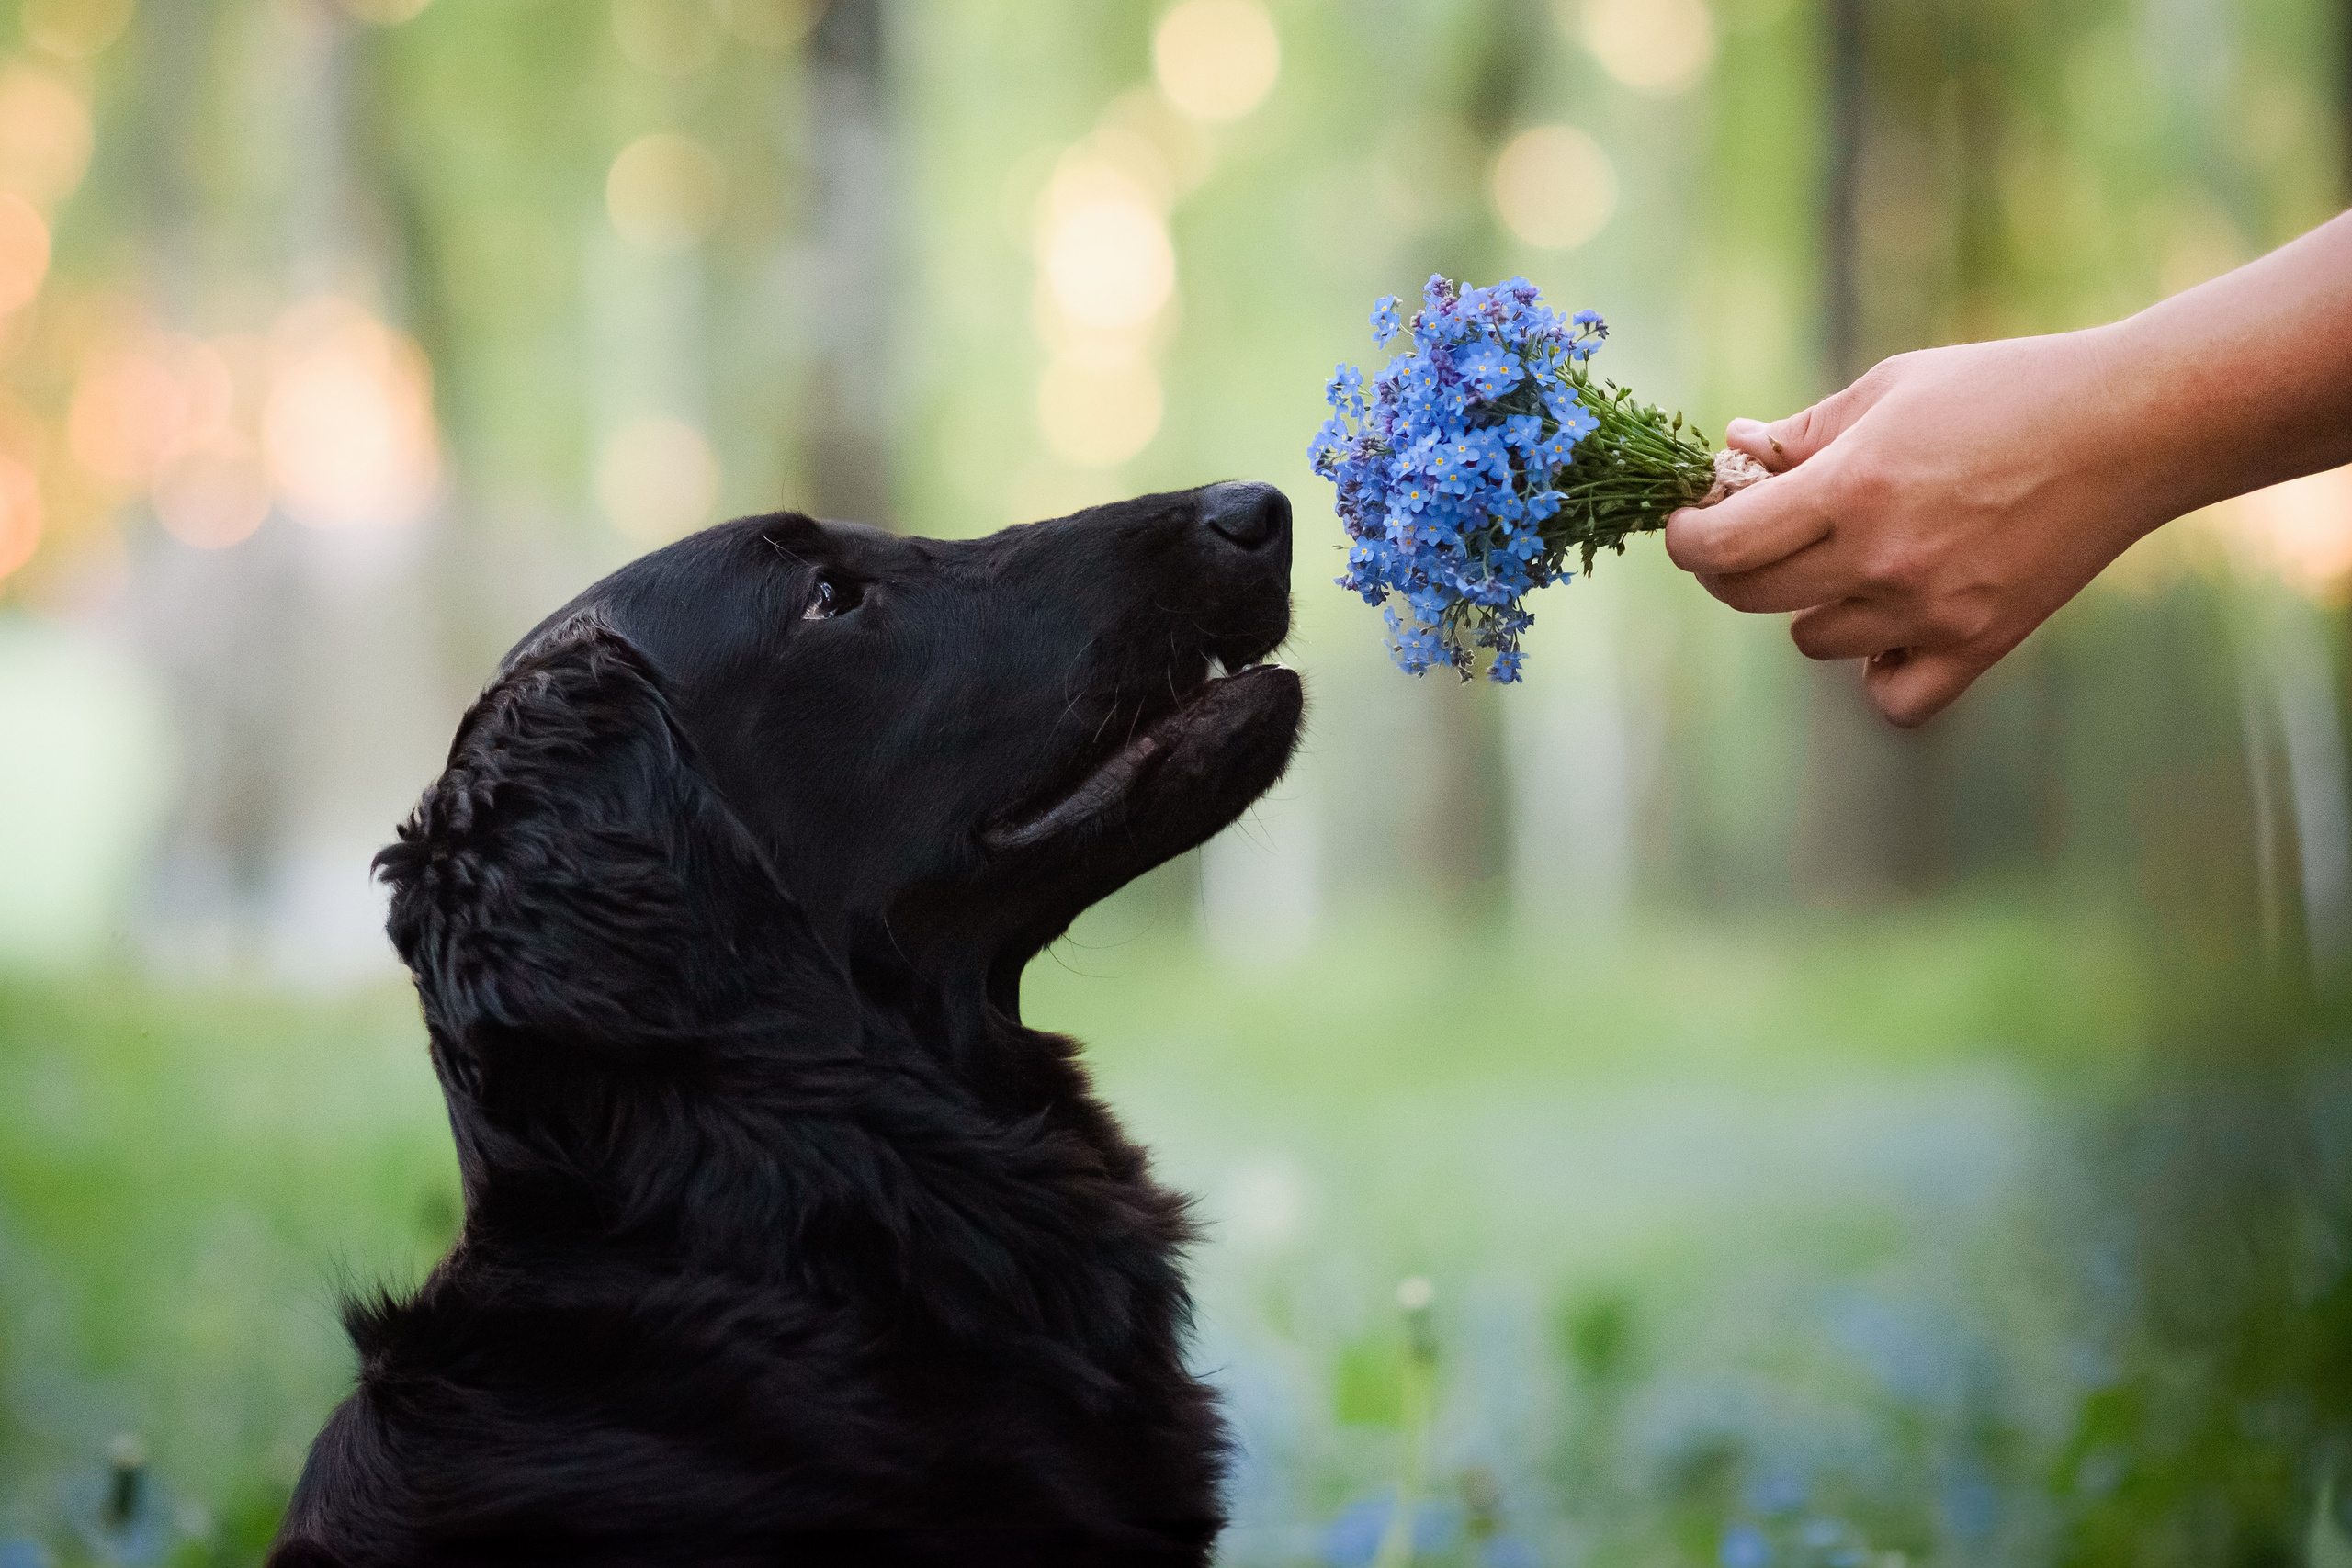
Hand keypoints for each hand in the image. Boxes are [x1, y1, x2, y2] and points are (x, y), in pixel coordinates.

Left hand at [1661, 329, 2166, 726]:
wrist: (2128, 427)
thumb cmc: (2004, 391)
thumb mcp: (1891, 388)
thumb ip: (1802, 432)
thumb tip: (1731, 454)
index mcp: (1852, 488)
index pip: (1722, 545)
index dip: (1688, 537)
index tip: (1690, 522)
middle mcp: (1883, 559)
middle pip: (1751, 597)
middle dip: (1730, 567)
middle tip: (1753, 536)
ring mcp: (1930, 612)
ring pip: (1813, 643)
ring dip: (1813, 605)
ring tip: (1856, 560)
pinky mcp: (1979, 645)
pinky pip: (1891, 697)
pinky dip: (1880, 670)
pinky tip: (1894, 624)